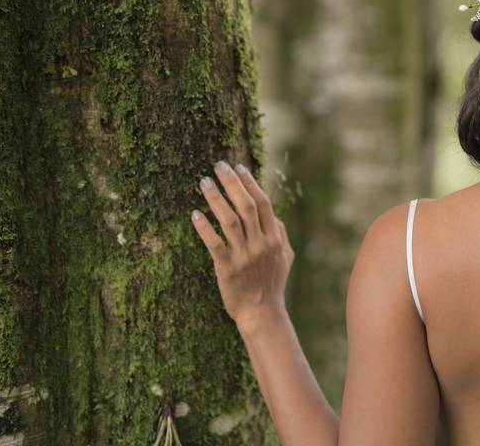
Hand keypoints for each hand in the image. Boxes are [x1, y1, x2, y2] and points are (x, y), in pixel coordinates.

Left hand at [190, 160, 294, 331]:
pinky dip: (204, 228)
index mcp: (274, 237)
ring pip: (229, 219)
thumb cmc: (272, 284)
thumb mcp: (285, 257)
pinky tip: (194, 214)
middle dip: (232, 182)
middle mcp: (261, 243)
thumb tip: (273, 214)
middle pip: (246, 205)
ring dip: (216, 198)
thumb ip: (281, 233)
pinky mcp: (227, 268)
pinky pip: (214, 243)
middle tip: (218, 166)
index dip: (250, 183)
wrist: (262, 313)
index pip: (262, 203)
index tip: (238, 167)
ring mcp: (244, 255)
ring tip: (204, 182)